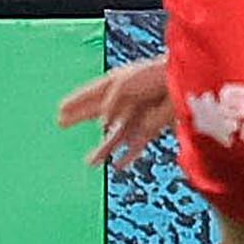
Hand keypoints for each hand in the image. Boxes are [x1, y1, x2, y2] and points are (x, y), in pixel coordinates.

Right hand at [53, 58, 174, 168]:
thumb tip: (104, 125)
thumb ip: (107, 104)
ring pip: (115, 135)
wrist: (183, 83)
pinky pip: (136, 145)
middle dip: (80, 117)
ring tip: (89, 162)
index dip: (76, 101)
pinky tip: (117, 166)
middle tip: (61, 123)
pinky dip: (127, 157)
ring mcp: (138, 115)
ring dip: (103, 149)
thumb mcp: (122, 85)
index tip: (60, 108)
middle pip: (98, 112)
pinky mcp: (151, 128)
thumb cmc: (154, 77)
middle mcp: (125, 101)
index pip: (92, 93)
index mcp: (118, 84)